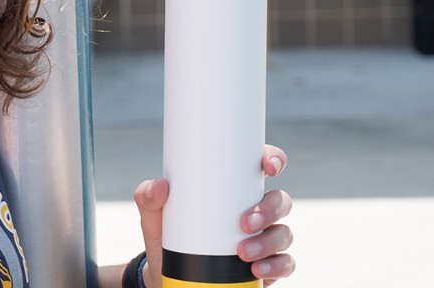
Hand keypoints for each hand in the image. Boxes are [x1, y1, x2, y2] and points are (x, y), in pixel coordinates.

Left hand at [133, 145, 294, 285]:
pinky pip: (285, 263)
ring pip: (283, 233)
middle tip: (244, 223)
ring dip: (269, 242)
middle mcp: (255, 210)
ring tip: (243, 253)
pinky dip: (275, 266)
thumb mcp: (154, 214)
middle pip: (280, 201)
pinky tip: (257, 269)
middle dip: (269, 209)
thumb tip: (160, 186)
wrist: (167, 273)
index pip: (261, 166)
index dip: (273, 159)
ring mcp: (264, 238)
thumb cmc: (168, 233)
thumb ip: (149, 196)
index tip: (267, 166)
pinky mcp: (267, 265)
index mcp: (234, 189)